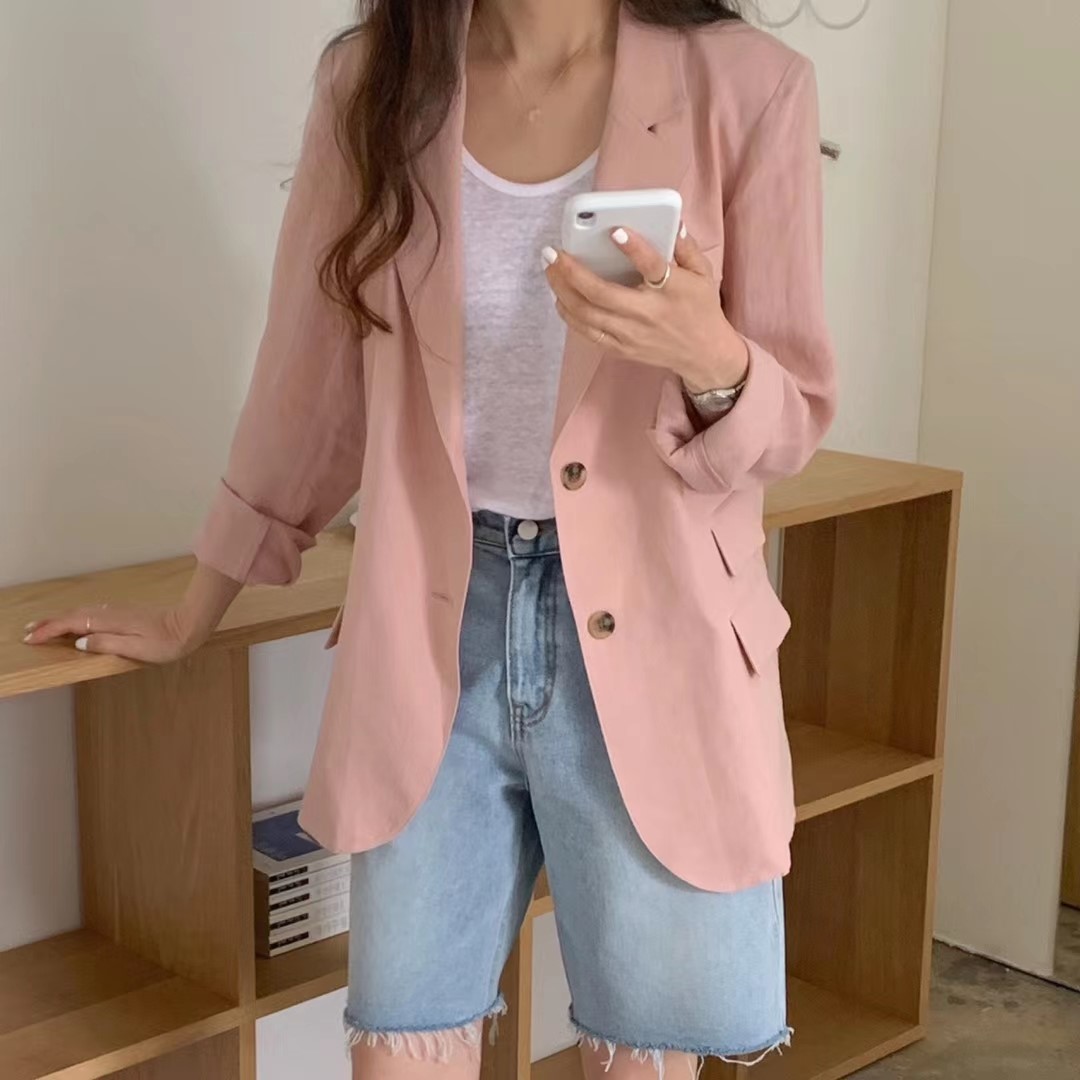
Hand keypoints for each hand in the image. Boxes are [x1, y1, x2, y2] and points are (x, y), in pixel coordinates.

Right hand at [23, 603, 208, 663]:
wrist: (191, 623)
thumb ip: (108, 644)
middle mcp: (112, 613)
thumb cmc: (168, 641)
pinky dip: (78, 617)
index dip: (50, 631)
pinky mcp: (126, 612)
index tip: (31, 638)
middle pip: (74, 616)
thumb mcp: (137, 649)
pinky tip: (77, 621)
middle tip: (28, 630)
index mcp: (111, 623)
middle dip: (50, 623)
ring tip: (45, 626)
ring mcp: (119, 611)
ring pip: (83, 613)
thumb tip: (80, 641)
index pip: (72, 625)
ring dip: (62, 618)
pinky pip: (93, 613)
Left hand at [543, 225, 749, 391]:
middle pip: (603, 295)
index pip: (652, 267)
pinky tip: (560, 298)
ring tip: (550, 270)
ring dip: (563, 292)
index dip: (634, 249)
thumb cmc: (701, 308)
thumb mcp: (703, 274)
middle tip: (552, 252)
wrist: (703, 354)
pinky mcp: (622, 349)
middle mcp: (648, 314)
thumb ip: (685, 247)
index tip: (615, 231)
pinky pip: (588, 333)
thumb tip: (670, 223)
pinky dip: (570, 316)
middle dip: (573, 273)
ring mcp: (632, 335)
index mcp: (672, 290)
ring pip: (588, 316)